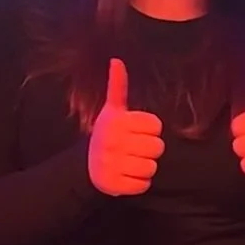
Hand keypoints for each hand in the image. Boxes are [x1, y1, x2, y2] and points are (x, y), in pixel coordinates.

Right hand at [88, 59, 163, 196]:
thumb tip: (116, 60)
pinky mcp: (114, 185)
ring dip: (145, 167)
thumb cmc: (107, 134)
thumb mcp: (111, 111)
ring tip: (130, 162)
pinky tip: (126, 175)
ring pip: (152, 167)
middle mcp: (113, 141)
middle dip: (149, 149)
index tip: (135, 131)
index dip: (149, 130)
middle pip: (157, 147)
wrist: (86, 166)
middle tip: (134, 149)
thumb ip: (118, 87)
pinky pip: (144, 185)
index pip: (156, 126)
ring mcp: (112, 164)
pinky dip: (138, 183)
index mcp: (116, 121)